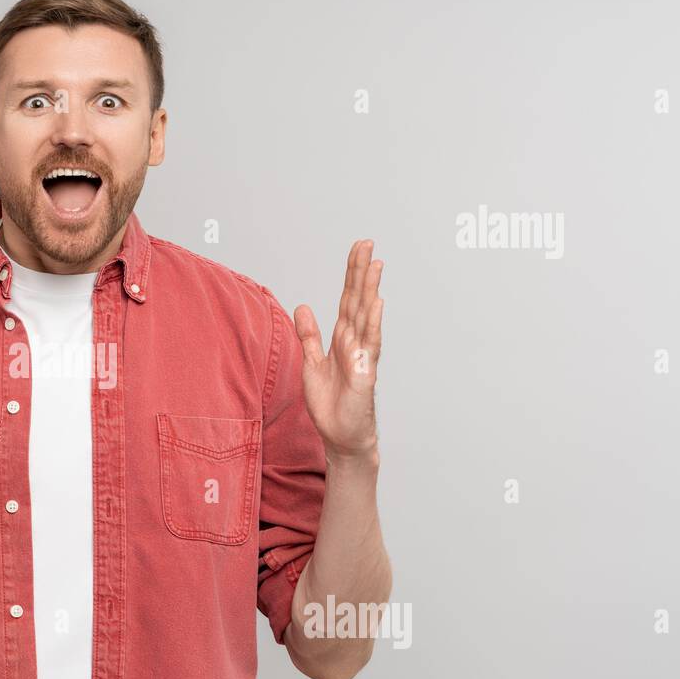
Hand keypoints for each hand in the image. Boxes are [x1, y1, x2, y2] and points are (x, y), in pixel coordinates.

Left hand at [293, 239, 382, 461]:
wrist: (339, 435)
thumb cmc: (330, 403)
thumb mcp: (310, 363)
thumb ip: (308, 335)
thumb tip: (303, 307)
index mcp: (342, 338)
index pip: (348, 299)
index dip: (352, 274)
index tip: (358, 249)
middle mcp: (355, 342)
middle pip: (358, 300)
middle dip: (362, 272)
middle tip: (367, 243)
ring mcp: (362, 356)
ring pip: (367, 317)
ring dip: (370, 290)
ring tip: (375, 264)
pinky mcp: (364, 374)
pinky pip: (369, 345)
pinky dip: (373, 324)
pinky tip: (377, 304)